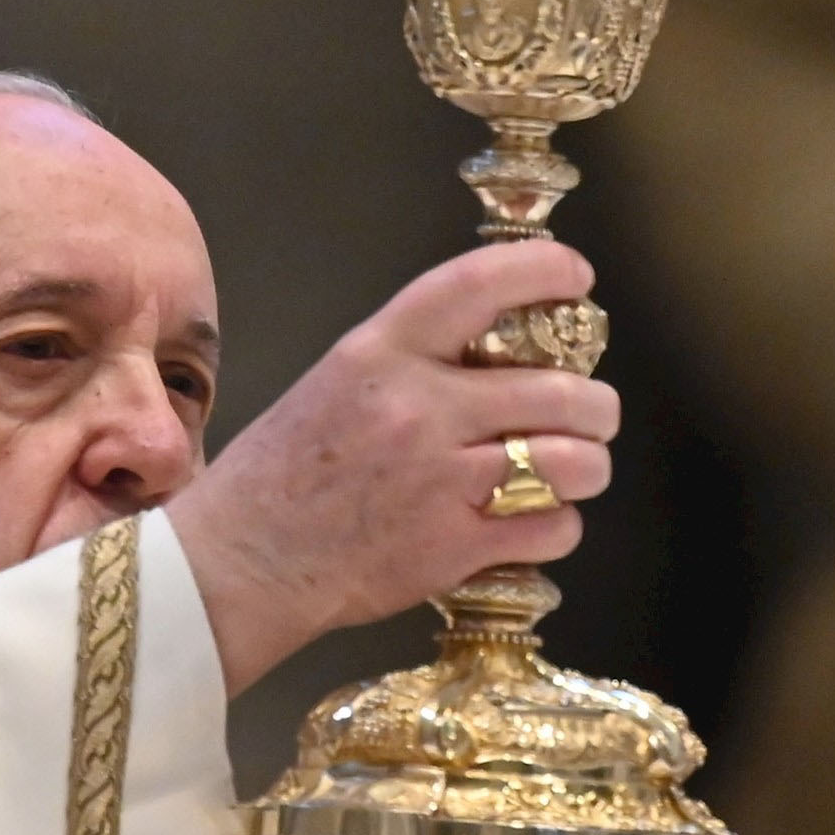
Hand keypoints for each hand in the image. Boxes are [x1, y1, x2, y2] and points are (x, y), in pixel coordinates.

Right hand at [167, 240, 618, 693]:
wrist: (239, 563)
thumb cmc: (278, 476)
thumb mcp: (334, 383)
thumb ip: (412, 362)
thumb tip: (498, 354)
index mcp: (380, 353)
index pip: (482, 285)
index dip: (547, 272)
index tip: (575, 278)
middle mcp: (418, 408)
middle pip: (560, 389)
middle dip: (595, 405)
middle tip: (591, 414)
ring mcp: (441, 480)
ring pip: (573, 461)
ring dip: (586, 467)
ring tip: (569, 472)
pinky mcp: (454, 546)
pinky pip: (553, 527)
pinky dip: (556, 526)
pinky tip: (530, 523)